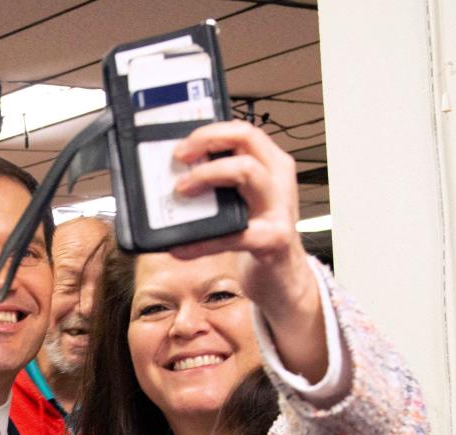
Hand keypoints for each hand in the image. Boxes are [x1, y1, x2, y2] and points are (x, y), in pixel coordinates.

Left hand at [172, 121, 326, 380]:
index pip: (243, 132)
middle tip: (179, 159)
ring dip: (208, 176)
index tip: (182, 145)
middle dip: (208, 144)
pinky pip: (233, 235)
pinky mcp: (272, 240)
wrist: (282, 280)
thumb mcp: (242, 206)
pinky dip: (201, 241)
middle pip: (246, 142)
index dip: (211, 132)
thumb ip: (219, 189)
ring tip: (179, 192)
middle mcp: (279, 180)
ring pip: (246, 172)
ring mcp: (279, 209)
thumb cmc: (257, 238)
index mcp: (271, 166)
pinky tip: (179, 248)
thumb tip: (173, 180)